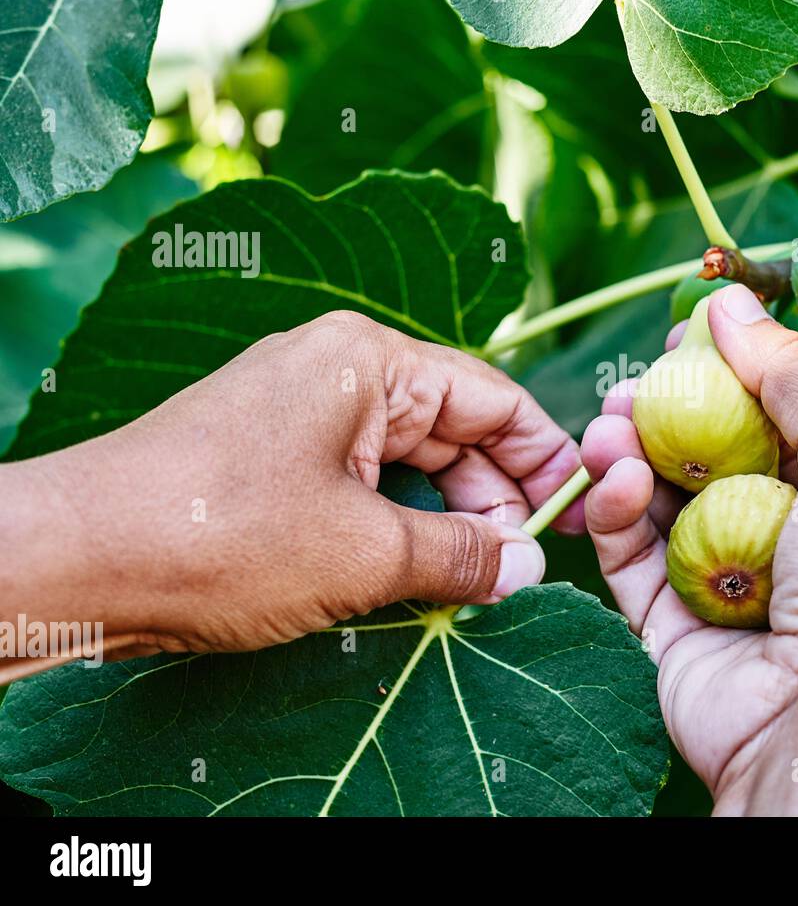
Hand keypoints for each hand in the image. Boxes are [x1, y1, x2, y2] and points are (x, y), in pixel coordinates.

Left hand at [0, 311, 583, 675]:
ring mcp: (301, 412)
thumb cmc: (219, 535)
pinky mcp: (273, 456)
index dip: (547, 458)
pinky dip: (399, 525)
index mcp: (369, 360)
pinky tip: (416, 575)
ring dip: (448, 520)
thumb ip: (463, 555)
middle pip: (455, 428)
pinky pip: (363, 482)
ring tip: (474, 581)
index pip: (495, 398)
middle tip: (523, 569)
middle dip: (497, 498)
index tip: (578, 518)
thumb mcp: (364, 552)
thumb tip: (527, 568)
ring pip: (410, 461)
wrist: (75, 560)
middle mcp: (338, 370)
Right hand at [581, 285, 797, 814]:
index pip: (769, 411)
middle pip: (703, 450)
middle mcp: (778, 532)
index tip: (685, 332)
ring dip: (627, 451)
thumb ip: (794, 374)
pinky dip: (612, 510)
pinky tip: (613, 476)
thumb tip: (732, 299)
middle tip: (634, 382)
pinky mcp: (668, 622)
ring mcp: (720, 577)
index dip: (727, 368)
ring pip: (656, 498)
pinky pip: (628, 554)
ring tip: (609, 425)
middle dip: (664, 408)